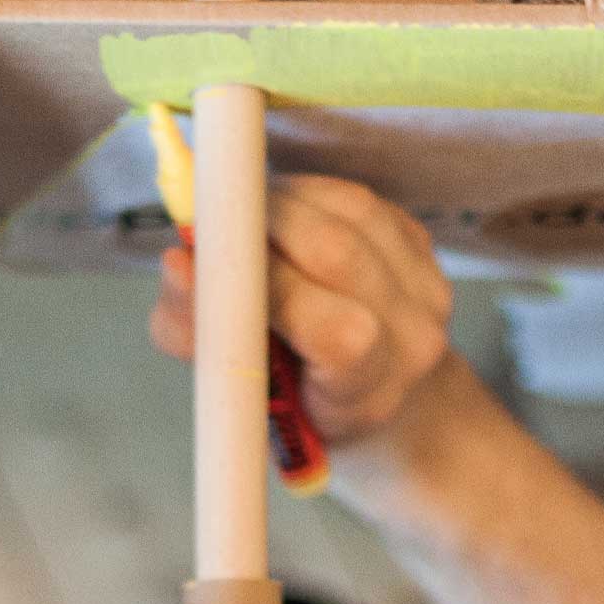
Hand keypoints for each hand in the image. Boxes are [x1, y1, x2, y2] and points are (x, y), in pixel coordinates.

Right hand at [147, 174, 453, 447]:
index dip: (270, 284)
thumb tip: (176, 262)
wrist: (376, 402)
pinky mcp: (420, 244)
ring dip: (283, 201)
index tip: (211, 260)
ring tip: (243, 219)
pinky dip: (308, 196)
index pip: (337, 331)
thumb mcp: (236, 393)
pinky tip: (283, 217)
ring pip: (348, 211)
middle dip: (264, 224)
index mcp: (369, 396)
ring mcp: (427, 288)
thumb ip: (195, 335)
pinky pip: (357, 200)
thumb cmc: (294, 407)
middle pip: (337, 252)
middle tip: (217, 226)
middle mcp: (413, 342)